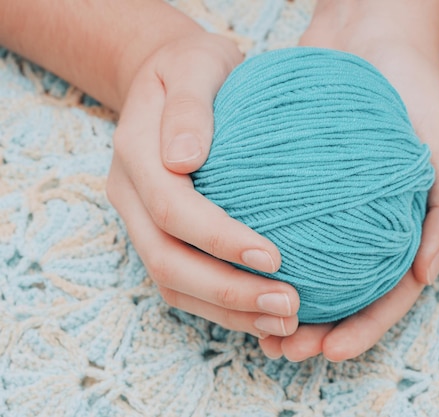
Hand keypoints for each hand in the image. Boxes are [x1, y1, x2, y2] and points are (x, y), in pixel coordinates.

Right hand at [106, 31, 299, 338]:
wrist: (172, 82)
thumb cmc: (193, 69)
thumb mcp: (194, 64)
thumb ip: (187, 106)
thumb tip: (184, 158)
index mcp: (134, 155)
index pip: (172, 209)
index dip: (219, 238)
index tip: (275, 257)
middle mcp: (130, 198)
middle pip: (168, 262)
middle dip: (229, 292)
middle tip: (290, 307)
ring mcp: (142, 223)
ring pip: (174, 286)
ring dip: (230, 312)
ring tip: (287, 322)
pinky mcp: (162, 237)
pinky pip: (185, 286)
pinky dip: (225, 308)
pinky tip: (267, 315)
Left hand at [258, 0, 438, 360]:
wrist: (369, 39)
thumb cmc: (417, 94)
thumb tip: (425, 273)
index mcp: (401, 231)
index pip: (384, 296)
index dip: (361, 330)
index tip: (329, 350)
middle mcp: (361, 227)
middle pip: (338, 296)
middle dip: (311, 331)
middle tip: (281, 347)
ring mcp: (327, 209)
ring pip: (302, 271)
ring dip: (276, 303)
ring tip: (252, 327)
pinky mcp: (295, 185)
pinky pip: (275, 224)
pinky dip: (255, 251)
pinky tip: (231, 265)